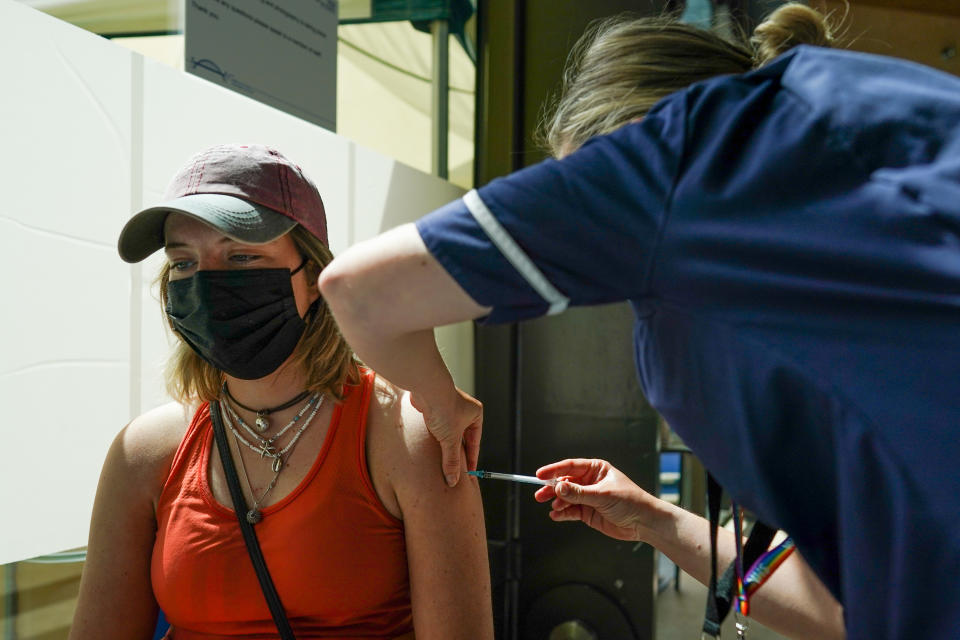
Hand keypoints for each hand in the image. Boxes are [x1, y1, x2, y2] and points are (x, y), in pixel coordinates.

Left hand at [411, 387, 481, 486]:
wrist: (426, 388)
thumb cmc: (444, 408)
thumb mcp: (450, 439)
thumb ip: (452, 461)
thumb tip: (453, 480)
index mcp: (475, 414)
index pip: (474, 442)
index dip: (472, 460)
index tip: (469, 474)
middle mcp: (464, 410)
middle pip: (462, 438)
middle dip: (457, 454)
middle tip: (455, 470)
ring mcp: (449, 409)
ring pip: (449, 433)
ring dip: (445, 445)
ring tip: (442, 461)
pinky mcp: (435, 408)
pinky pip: (437, 428)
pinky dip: (435, 438)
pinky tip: (431, 447)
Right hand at [534, 458, 659, 541]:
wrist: (644, 522)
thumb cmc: (629, 501)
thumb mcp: (602, 495)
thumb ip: (578, 492)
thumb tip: (558, 487)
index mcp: (596, 469)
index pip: (570, 466)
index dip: (554, 470)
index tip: (539, 475)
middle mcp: (590, 482)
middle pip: (565, 482)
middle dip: (552, 489)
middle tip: (539, 495)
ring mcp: (588, 498)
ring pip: (566, 498)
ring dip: (558, 502)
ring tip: (554, 508)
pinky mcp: (588, 513)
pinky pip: (571, 511)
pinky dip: (563, 514)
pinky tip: (556, 516)